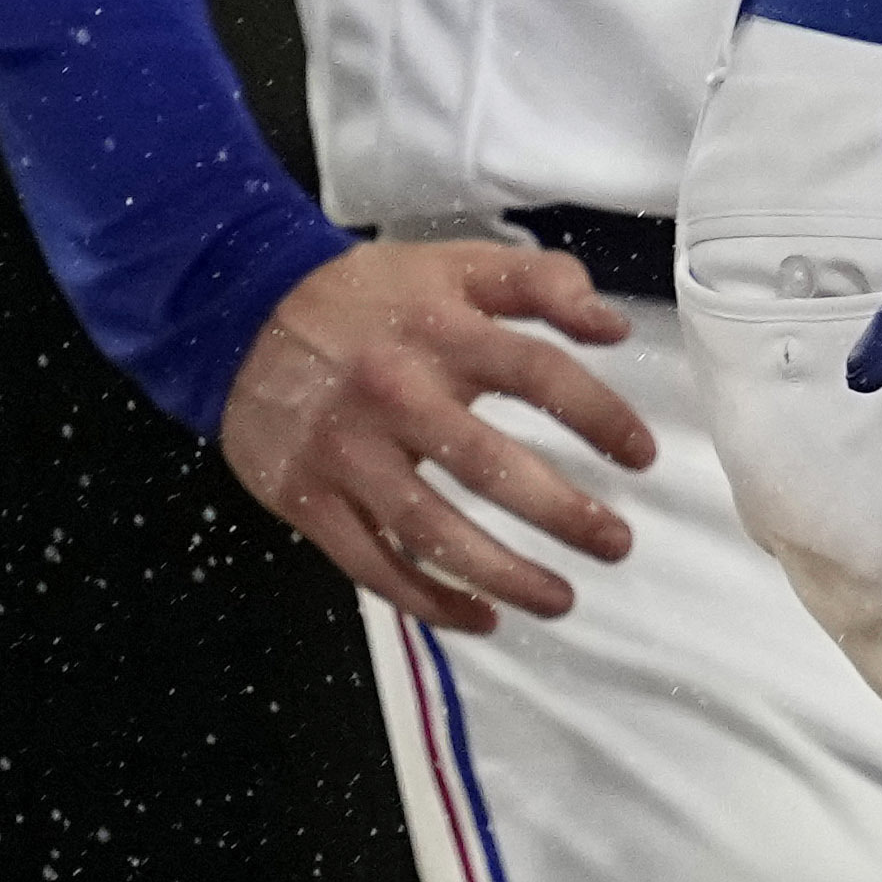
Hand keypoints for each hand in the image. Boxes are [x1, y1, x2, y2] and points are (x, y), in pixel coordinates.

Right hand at [219, 240, 655, 634]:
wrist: (237, 314)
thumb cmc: (369, 295)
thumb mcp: (458, 265)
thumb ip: (544, 282)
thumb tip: (614, 325)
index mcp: (444, 335)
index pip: (540, 375)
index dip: (600, 416)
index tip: (643, 456)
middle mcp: (396, 396)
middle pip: (488, 466)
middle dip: (561, 513)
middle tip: (618, 545)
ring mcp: (347, 453)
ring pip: (429, 529)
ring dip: (501, 574)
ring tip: (562, 599)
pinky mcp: (306, 498)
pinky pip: (370, 563)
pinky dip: (425, 600)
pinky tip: (478, 617)